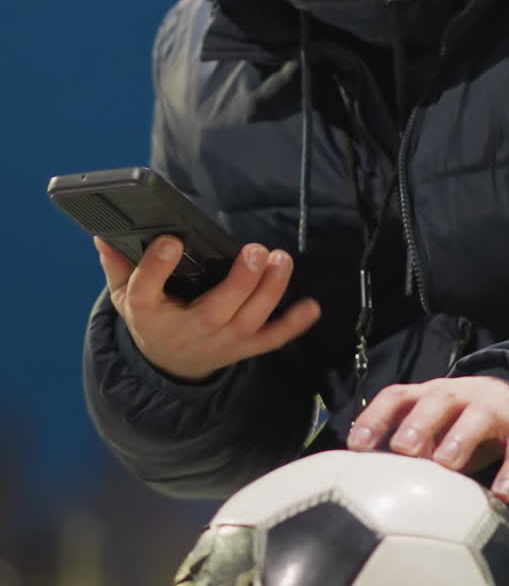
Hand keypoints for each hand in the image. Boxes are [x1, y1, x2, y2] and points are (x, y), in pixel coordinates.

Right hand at [94, 236, 320, 380]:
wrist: (168, 365)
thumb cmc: (151, 317)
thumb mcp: (125, 294)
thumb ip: (117, 264)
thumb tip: (102, 237)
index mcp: (149, 314)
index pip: (146, 292)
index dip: (156, 267)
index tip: (170, 241)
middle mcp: (187, 331)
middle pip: (214, 310)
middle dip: (239, 281)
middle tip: (255, 250)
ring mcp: (219, 342)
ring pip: (248, 321)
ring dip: (269, 291)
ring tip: (280, 259)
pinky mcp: (242, 348)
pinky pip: (270, 340)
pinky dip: (292, 326)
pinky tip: (311, 307)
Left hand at [346, 376, 508, 502]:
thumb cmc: (468, 423)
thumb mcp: (438, 428)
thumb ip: (412, 447)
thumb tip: (374, 479)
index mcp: (432, 395)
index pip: (399, 395)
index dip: (377, 416)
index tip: (356, 445)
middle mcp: (462, 395)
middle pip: (438, 399)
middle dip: (419, 422)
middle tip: (403, 448)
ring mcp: (496, 410)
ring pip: (478, 416)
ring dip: (460, 438)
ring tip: (446, 464)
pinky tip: (504, 495)